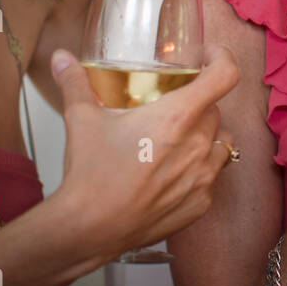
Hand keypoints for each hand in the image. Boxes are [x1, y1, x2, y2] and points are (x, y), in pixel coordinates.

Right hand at [52, 44, 239, 257]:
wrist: (89, 228)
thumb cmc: (90, 172)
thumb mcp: (82, 119)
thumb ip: (75, 83)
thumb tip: (62, 58)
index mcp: (178, 116)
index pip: (225, 75)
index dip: (222, 59)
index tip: (209, 57)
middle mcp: (199, 144)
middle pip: (214, 111)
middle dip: (197, 105)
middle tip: (171, 108)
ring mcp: (203, 176)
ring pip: (221, 142)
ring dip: (204, 136)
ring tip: (176, 140)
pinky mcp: (200, 203)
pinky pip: (211, 177)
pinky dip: (198, 170)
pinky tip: (171, 172)